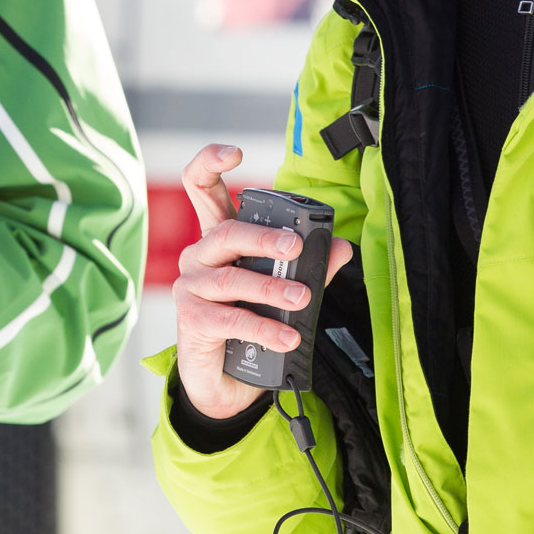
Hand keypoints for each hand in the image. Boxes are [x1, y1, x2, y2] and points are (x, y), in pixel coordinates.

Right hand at [173, 143, 353, 420]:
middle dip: (263, 237)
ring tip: (304, 297)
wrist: (225, 381)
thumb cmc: (249, 322)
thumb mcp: (281, 290)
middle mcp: (199, 256)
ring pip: (230, 278)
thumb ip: (311, 267)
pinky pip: (231, 319)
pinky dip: (263, 327)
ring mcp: (190, 287)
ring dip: (270, 287)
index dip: (210, 163)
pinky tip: (288, 336)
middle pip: (225, 233)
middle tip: (296, 247)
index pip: (201, 188)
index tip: (235, 152)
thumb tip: (342, 247)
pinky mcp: (192, 320)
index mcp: (218, 238)